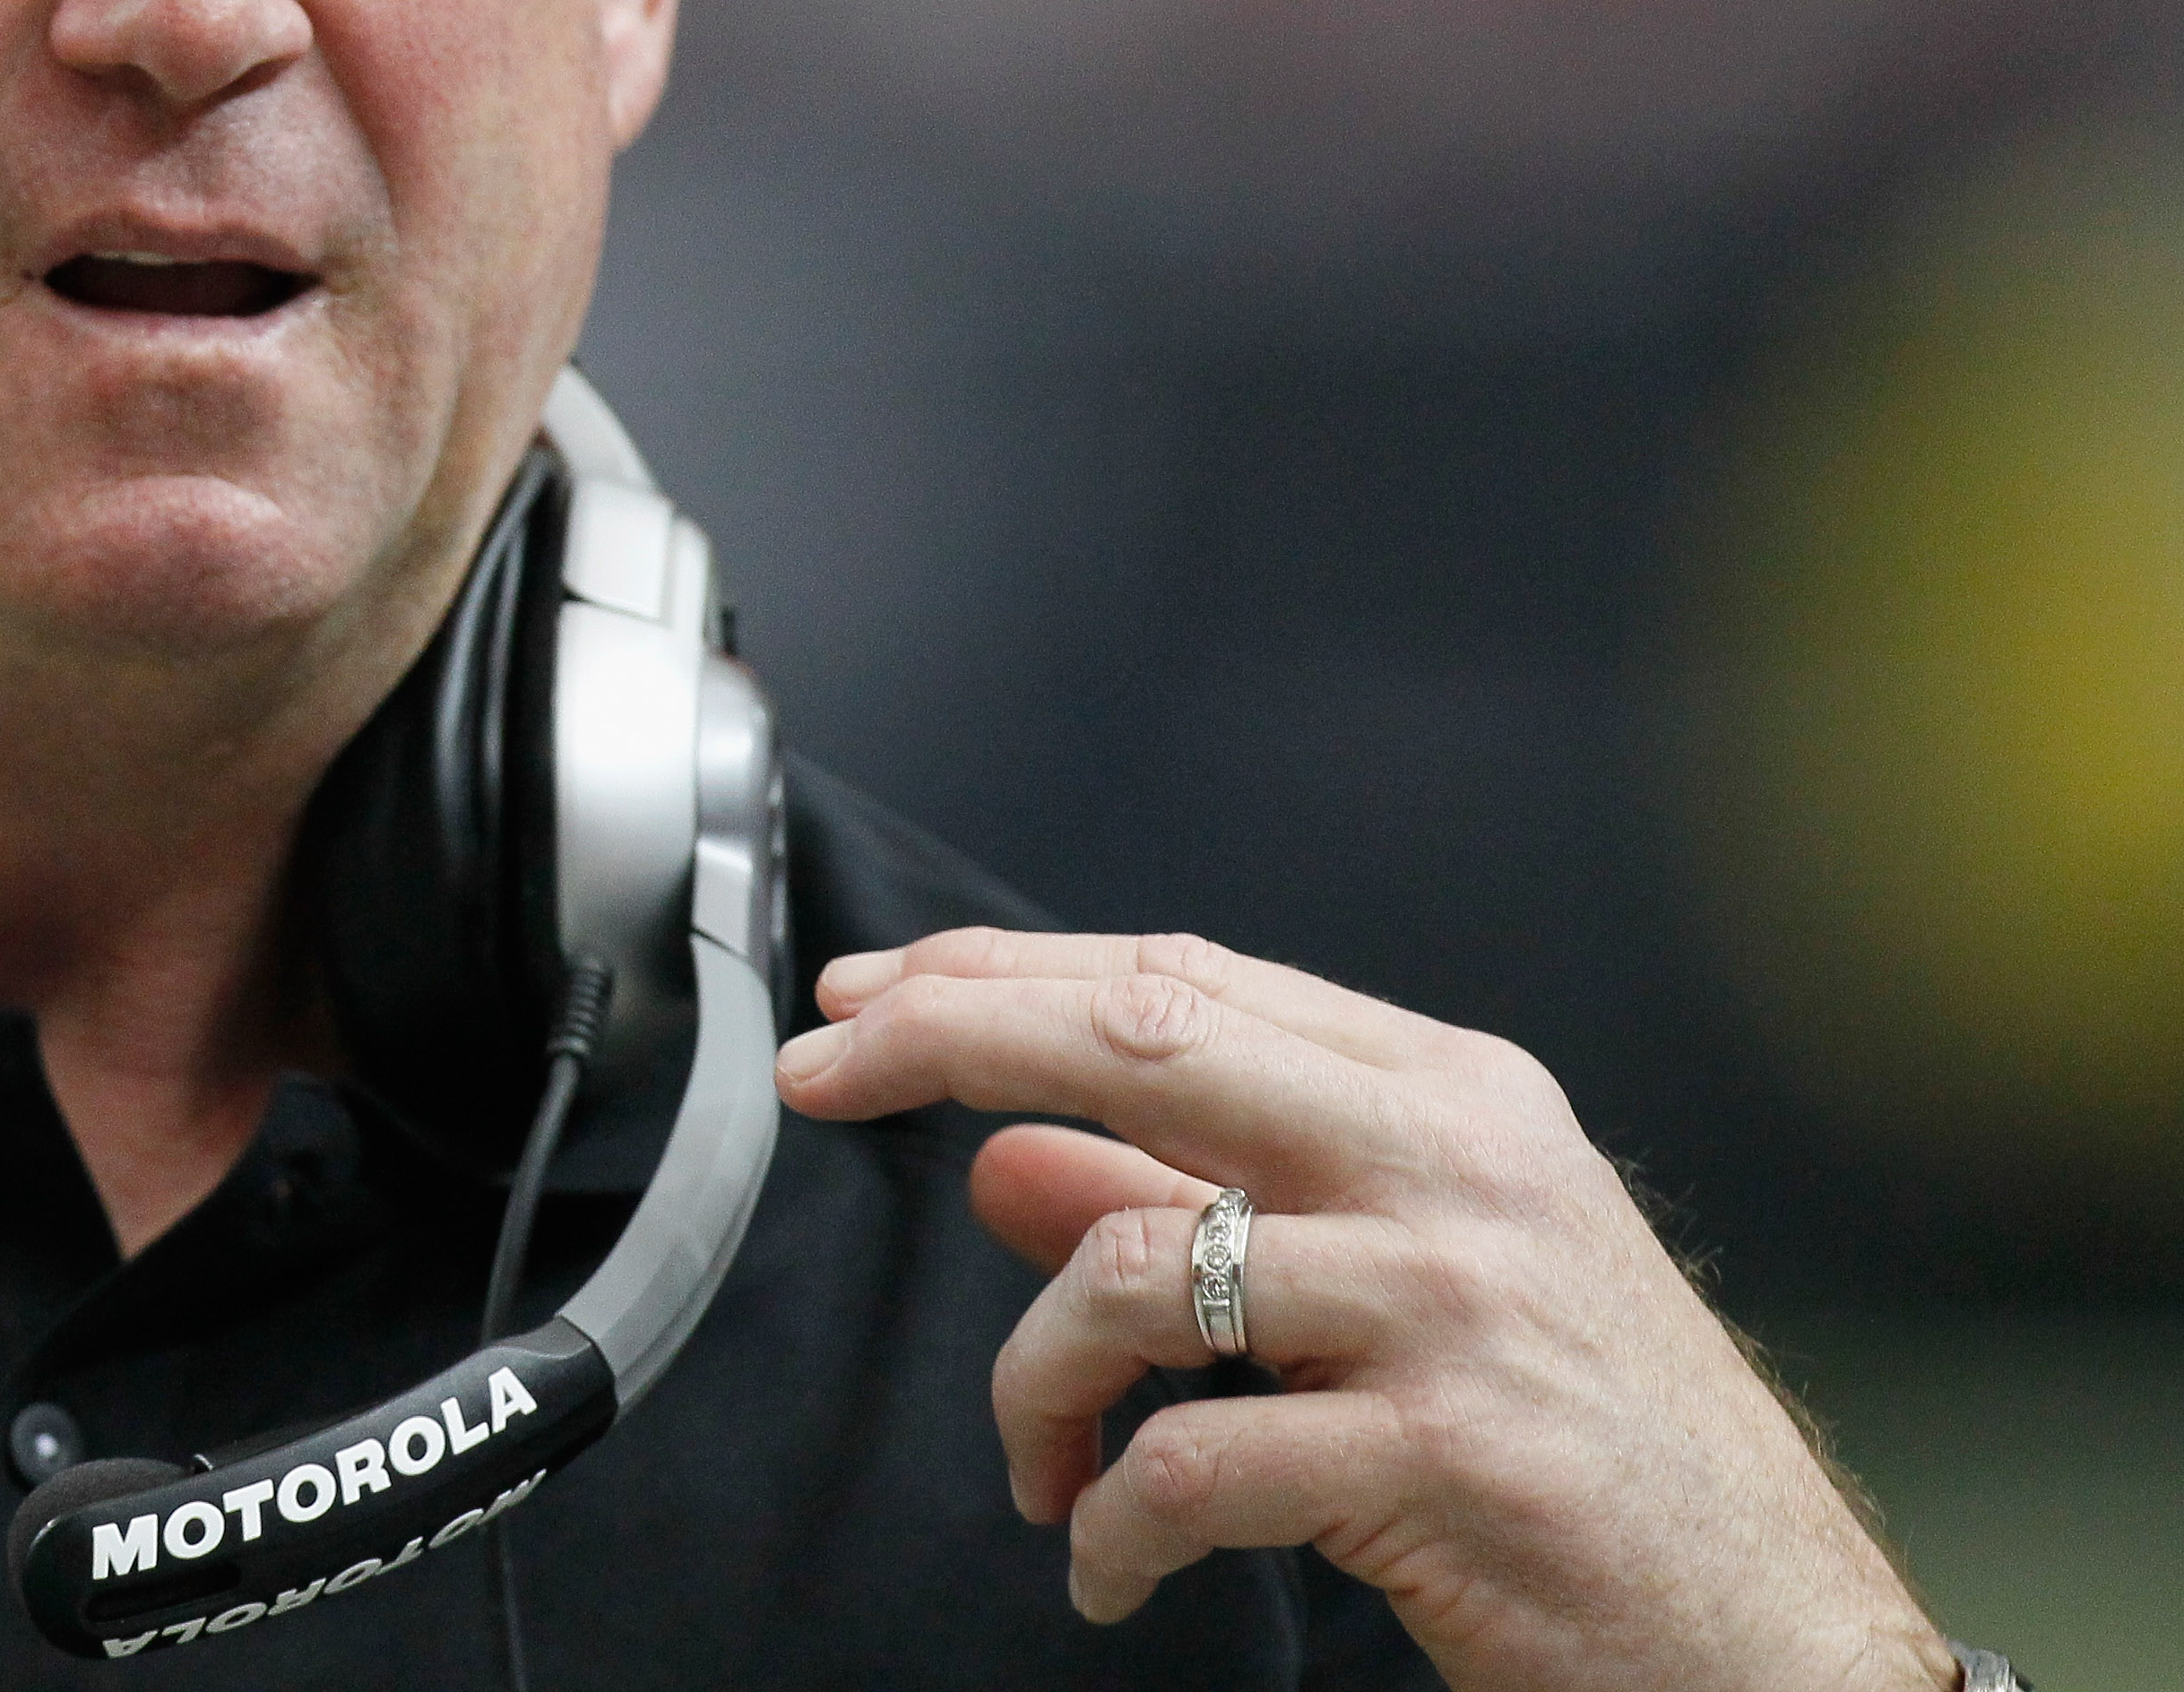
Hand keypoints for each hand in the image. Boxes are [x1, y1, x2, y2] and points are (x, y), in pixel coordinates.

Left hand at [774, 930, 1953, 1691]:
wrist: (1780, 1641)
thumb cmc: (1597, 1458)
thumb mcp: (1399, 1290)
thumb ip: (1200, 1203)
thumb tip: (1003, 1154)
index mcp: (1449, 1101)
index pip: (1180, 979)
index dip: (1000, 976)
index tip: (868, 998)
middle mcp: (1455, 1169)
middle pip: (1140, 1039)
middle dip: (948, 1039)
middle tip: (820, 1075)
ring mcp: (1452, 1306)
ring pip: (1129, 1264)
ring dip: (1030, 1380)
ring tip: (1041, 1466)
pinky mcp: (1443, 1457)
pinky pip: (1186, 1464)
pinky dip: (1108, 1525)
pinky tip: (1108, 1564)